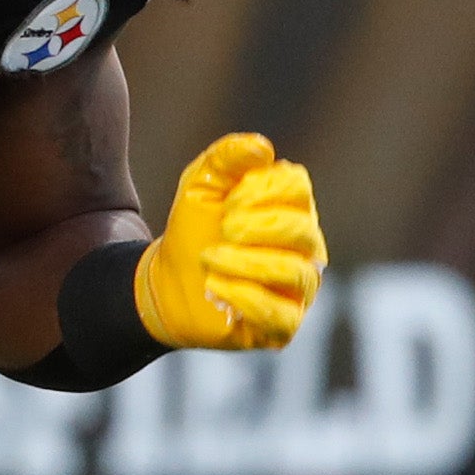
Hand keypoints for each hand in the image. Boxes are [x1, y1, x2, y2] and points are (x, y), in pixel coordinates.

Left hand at [134, 132, 326, 349]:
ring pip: (294, 273)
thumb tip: (262, 148)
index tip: (227, 200)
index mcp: (293, 206)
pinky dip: (246, 298)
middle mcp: (307, 247)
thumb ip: (227, 158)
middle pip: (300, 230)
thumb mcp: (201, 183)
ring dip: (245, 263)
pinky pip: (282, 317)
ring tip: (211, 259)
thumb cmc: (194, 229)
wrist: (167, 281)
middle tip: (221, 230)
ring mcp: (299, 288)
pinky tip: (216, 288)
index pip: (297, 187)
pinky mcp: (284, 326)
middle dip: (252, 227)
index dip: (258, 190)